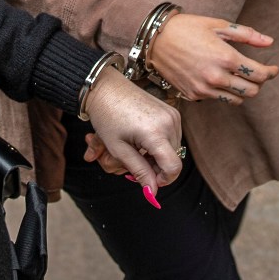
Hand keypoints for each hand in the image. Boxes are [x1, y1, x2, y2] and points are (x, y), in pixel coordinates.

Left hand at [81, 67, 184, 205]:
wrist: (105, 87)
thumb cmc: (107, 116)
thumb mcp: (118, 149)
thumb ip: (139, 171)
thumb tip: (153, 192)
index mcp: (156, 132)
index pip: (173, 168)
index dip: (162, 180)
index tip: (148, 181)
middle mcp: (169, 122)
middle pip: (172, 159)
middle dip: (154, 167)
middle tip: (132, 164)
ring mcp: (172, 114)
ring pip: (172, 149)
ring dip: (156, 155)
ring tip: (134, 149)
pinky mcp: (171, 110)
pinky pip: (171, 136)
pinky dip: (158, 143)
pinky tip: (140, 139)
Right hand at [148, 13, 278, 104]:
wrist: (154, 39)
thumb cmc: (186, 27)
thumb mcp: (217, 25)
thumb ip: (246, 35)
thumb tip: (269, 42)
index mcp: (226, 58)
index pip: (260, 75)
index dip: (271, 72)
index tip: (273, 69)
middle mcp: (216, 77)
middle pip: (252, 92)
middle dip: (258, 83)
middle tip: (256, 73)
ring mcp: (204, 89)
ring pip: (236, 100)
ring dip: (242, 90)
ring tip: (238, 77)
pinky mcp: (193, 95)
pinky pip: (217, 99)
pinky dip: (222, 91)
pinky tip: (217, 78)